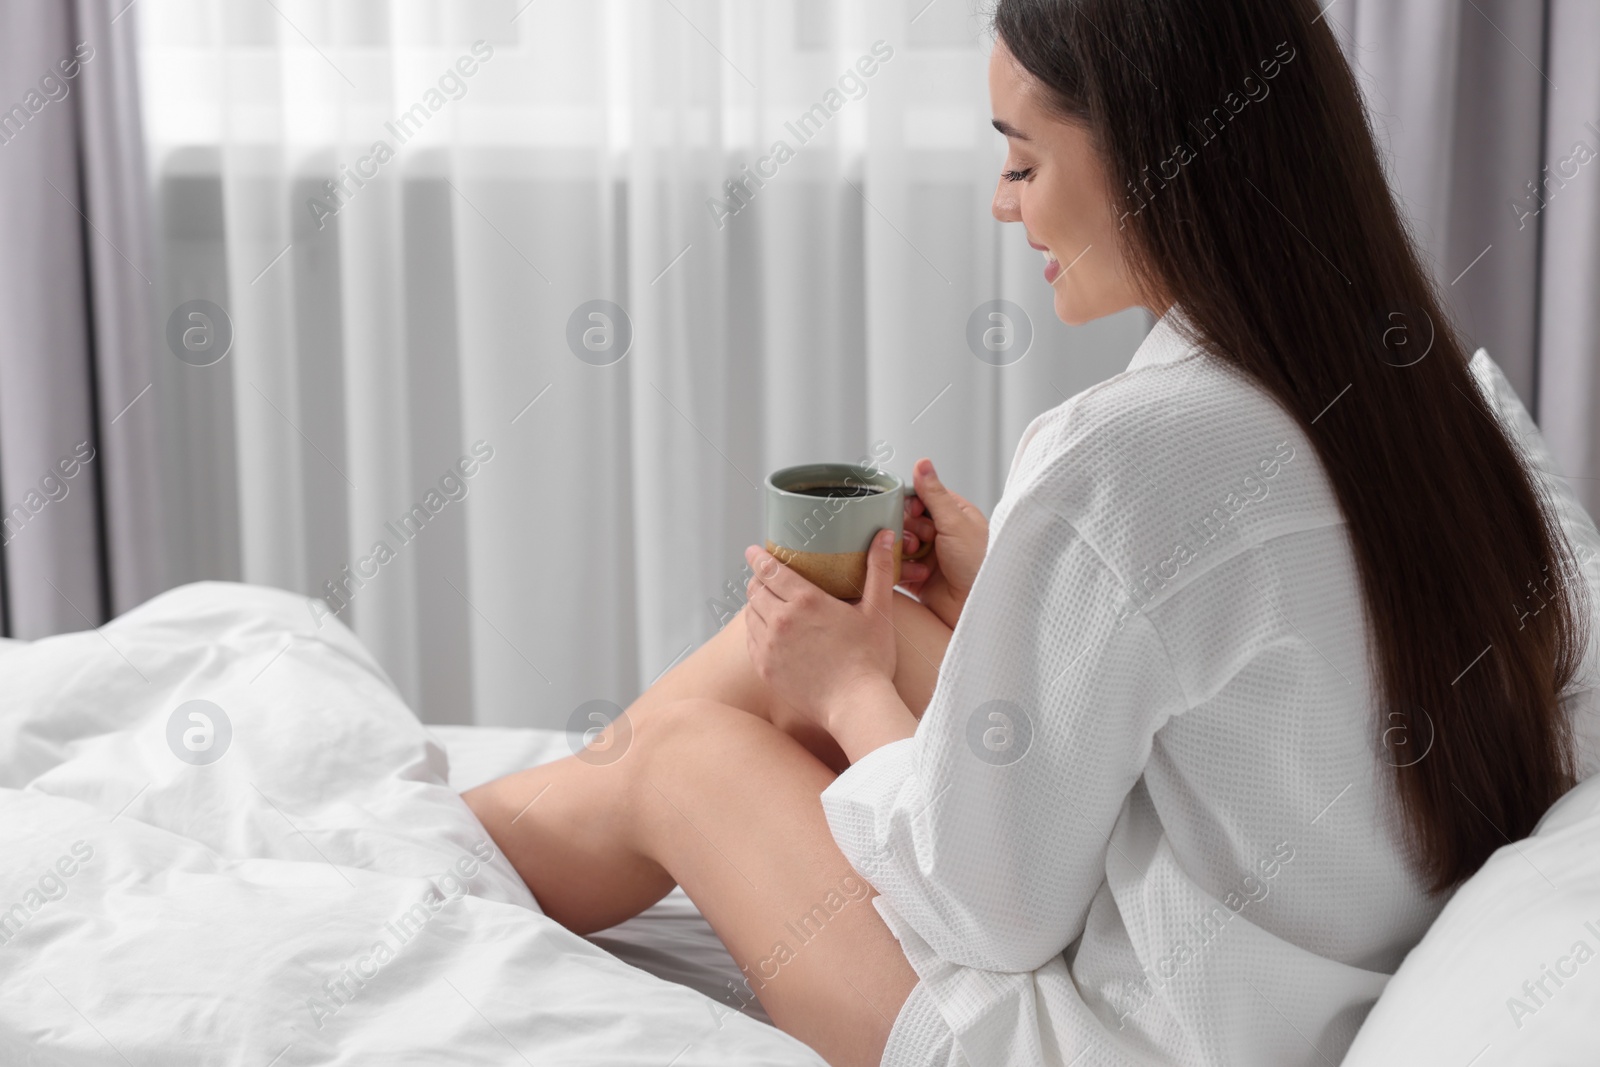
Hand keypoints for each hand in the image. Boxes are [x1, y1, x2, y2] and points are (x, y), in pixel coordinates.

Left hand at [743, 529, 899, 734]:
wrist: (855, 705)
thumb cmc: (870, 658)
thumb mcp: (879, 610)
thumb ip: (879, 569)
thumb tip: (885, 535)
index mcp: (806, 601)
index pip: (770, 570)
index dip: (758, 557)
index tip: (752, 551)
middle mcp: (781, 621)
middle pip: (755, 589)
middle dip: (758, 579)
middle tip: (765, 576)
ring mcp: (769, 646)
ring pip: (750, 614)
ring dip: (756, 604)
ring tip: (767, 602)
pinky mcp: (765, 668)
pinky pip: (751, 640)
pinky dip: (756, 629)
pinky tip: (768, 630)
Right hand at [897, 458, 988, 628]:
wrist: (979, 607)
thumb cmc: (979, 564)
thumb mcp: (955, 523)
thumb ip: (934, 493)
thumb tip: (922, 463)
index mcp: (954, 515)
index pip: (921, 498)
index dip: (911, 504)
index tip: (913, 513)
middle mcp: (941, 534)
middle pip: (906, 520)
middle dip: (908, 530)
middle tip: (920, 540)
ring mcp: (929, 556)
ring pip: (899, 543)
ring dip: (905, 550)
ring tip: (919, 559)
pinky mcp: (918, 578)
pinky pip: (898, 567)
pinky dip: (904, 570)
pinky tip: (919, 576)